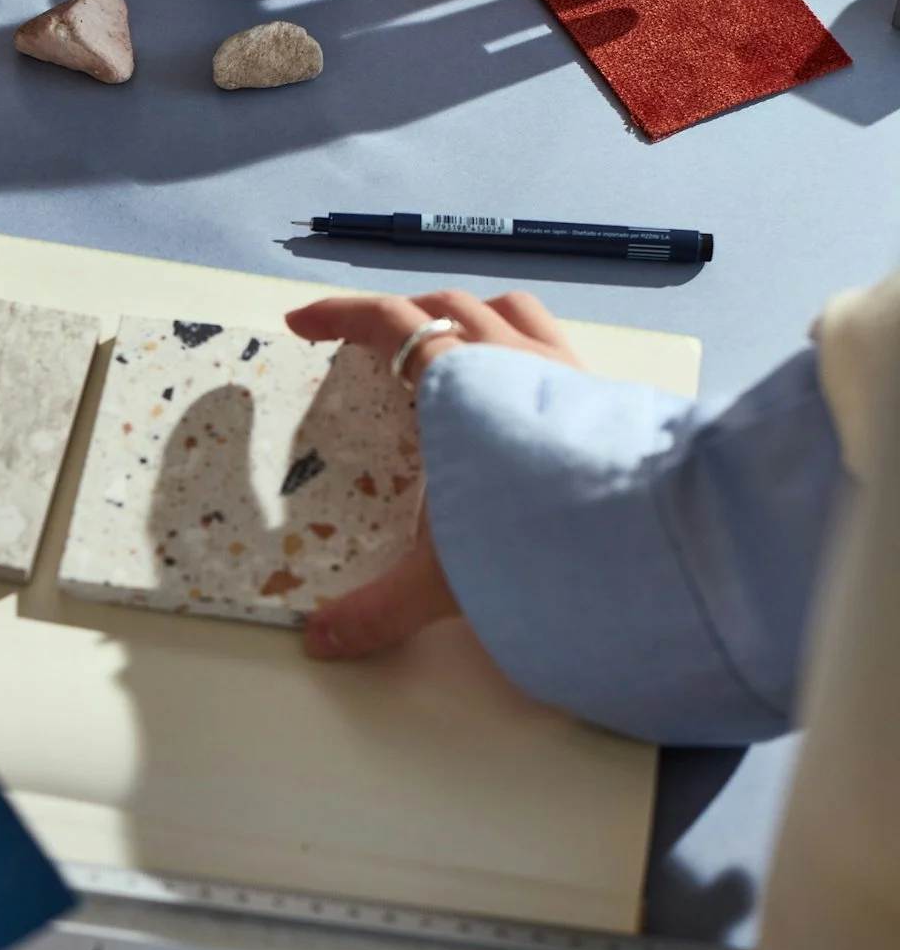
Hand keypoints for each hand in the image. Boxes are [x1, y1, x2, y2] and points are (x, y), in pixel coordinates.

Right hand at [284, 289, 580, 658]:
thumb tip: (321, 642)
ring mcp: (564, 370)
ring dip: (468, 314)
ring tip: (449, 341)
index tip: (304, 322)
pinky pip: (555, 343)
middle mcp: (511, 359)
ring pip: (508, 311)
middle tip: (369, 340)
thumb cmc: (539, 543)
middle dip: (400, 315)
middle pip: (445, 307)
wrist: (646, 544)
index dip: (339, 316)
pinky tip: (526, 382)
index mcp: (457, 382)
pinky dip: (523, 343)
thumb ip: (377, 610)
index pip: (386, 324)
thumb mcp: (442, 582)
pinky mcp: (604, 395)